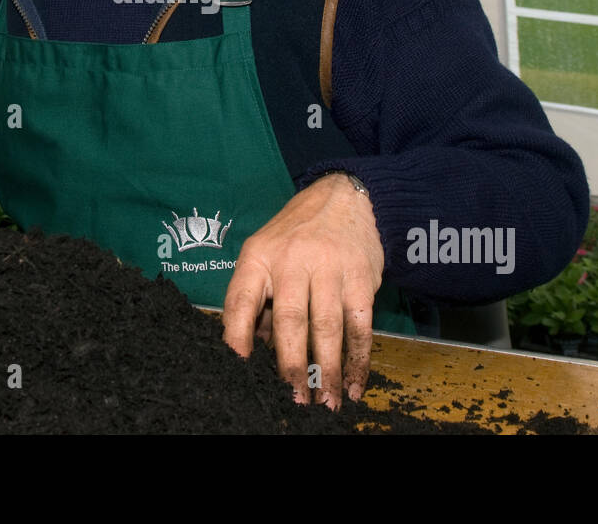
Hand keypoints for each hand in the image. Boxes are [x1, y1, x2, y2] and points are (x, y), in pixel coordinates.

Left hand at [221, 173, 382, 408]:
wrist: (343, 195)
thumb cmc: (296, 233)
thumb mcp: (267, 254)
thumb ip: (260, 301)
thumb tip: (253, 352)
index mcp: (259, 257)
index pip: (240, 301)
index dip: (237, 337)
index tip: (240, 371)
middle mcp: (292, 260)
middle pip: (291, 320)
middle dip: (291, 367)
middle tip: (295, 401)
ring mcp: (329, 267)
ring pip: (328, 327)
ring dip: (327, 370)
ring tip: (326, 402)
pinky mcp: (361, 276)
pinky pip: (360, 325)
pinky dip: (358, 358)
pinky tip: (354, 383)